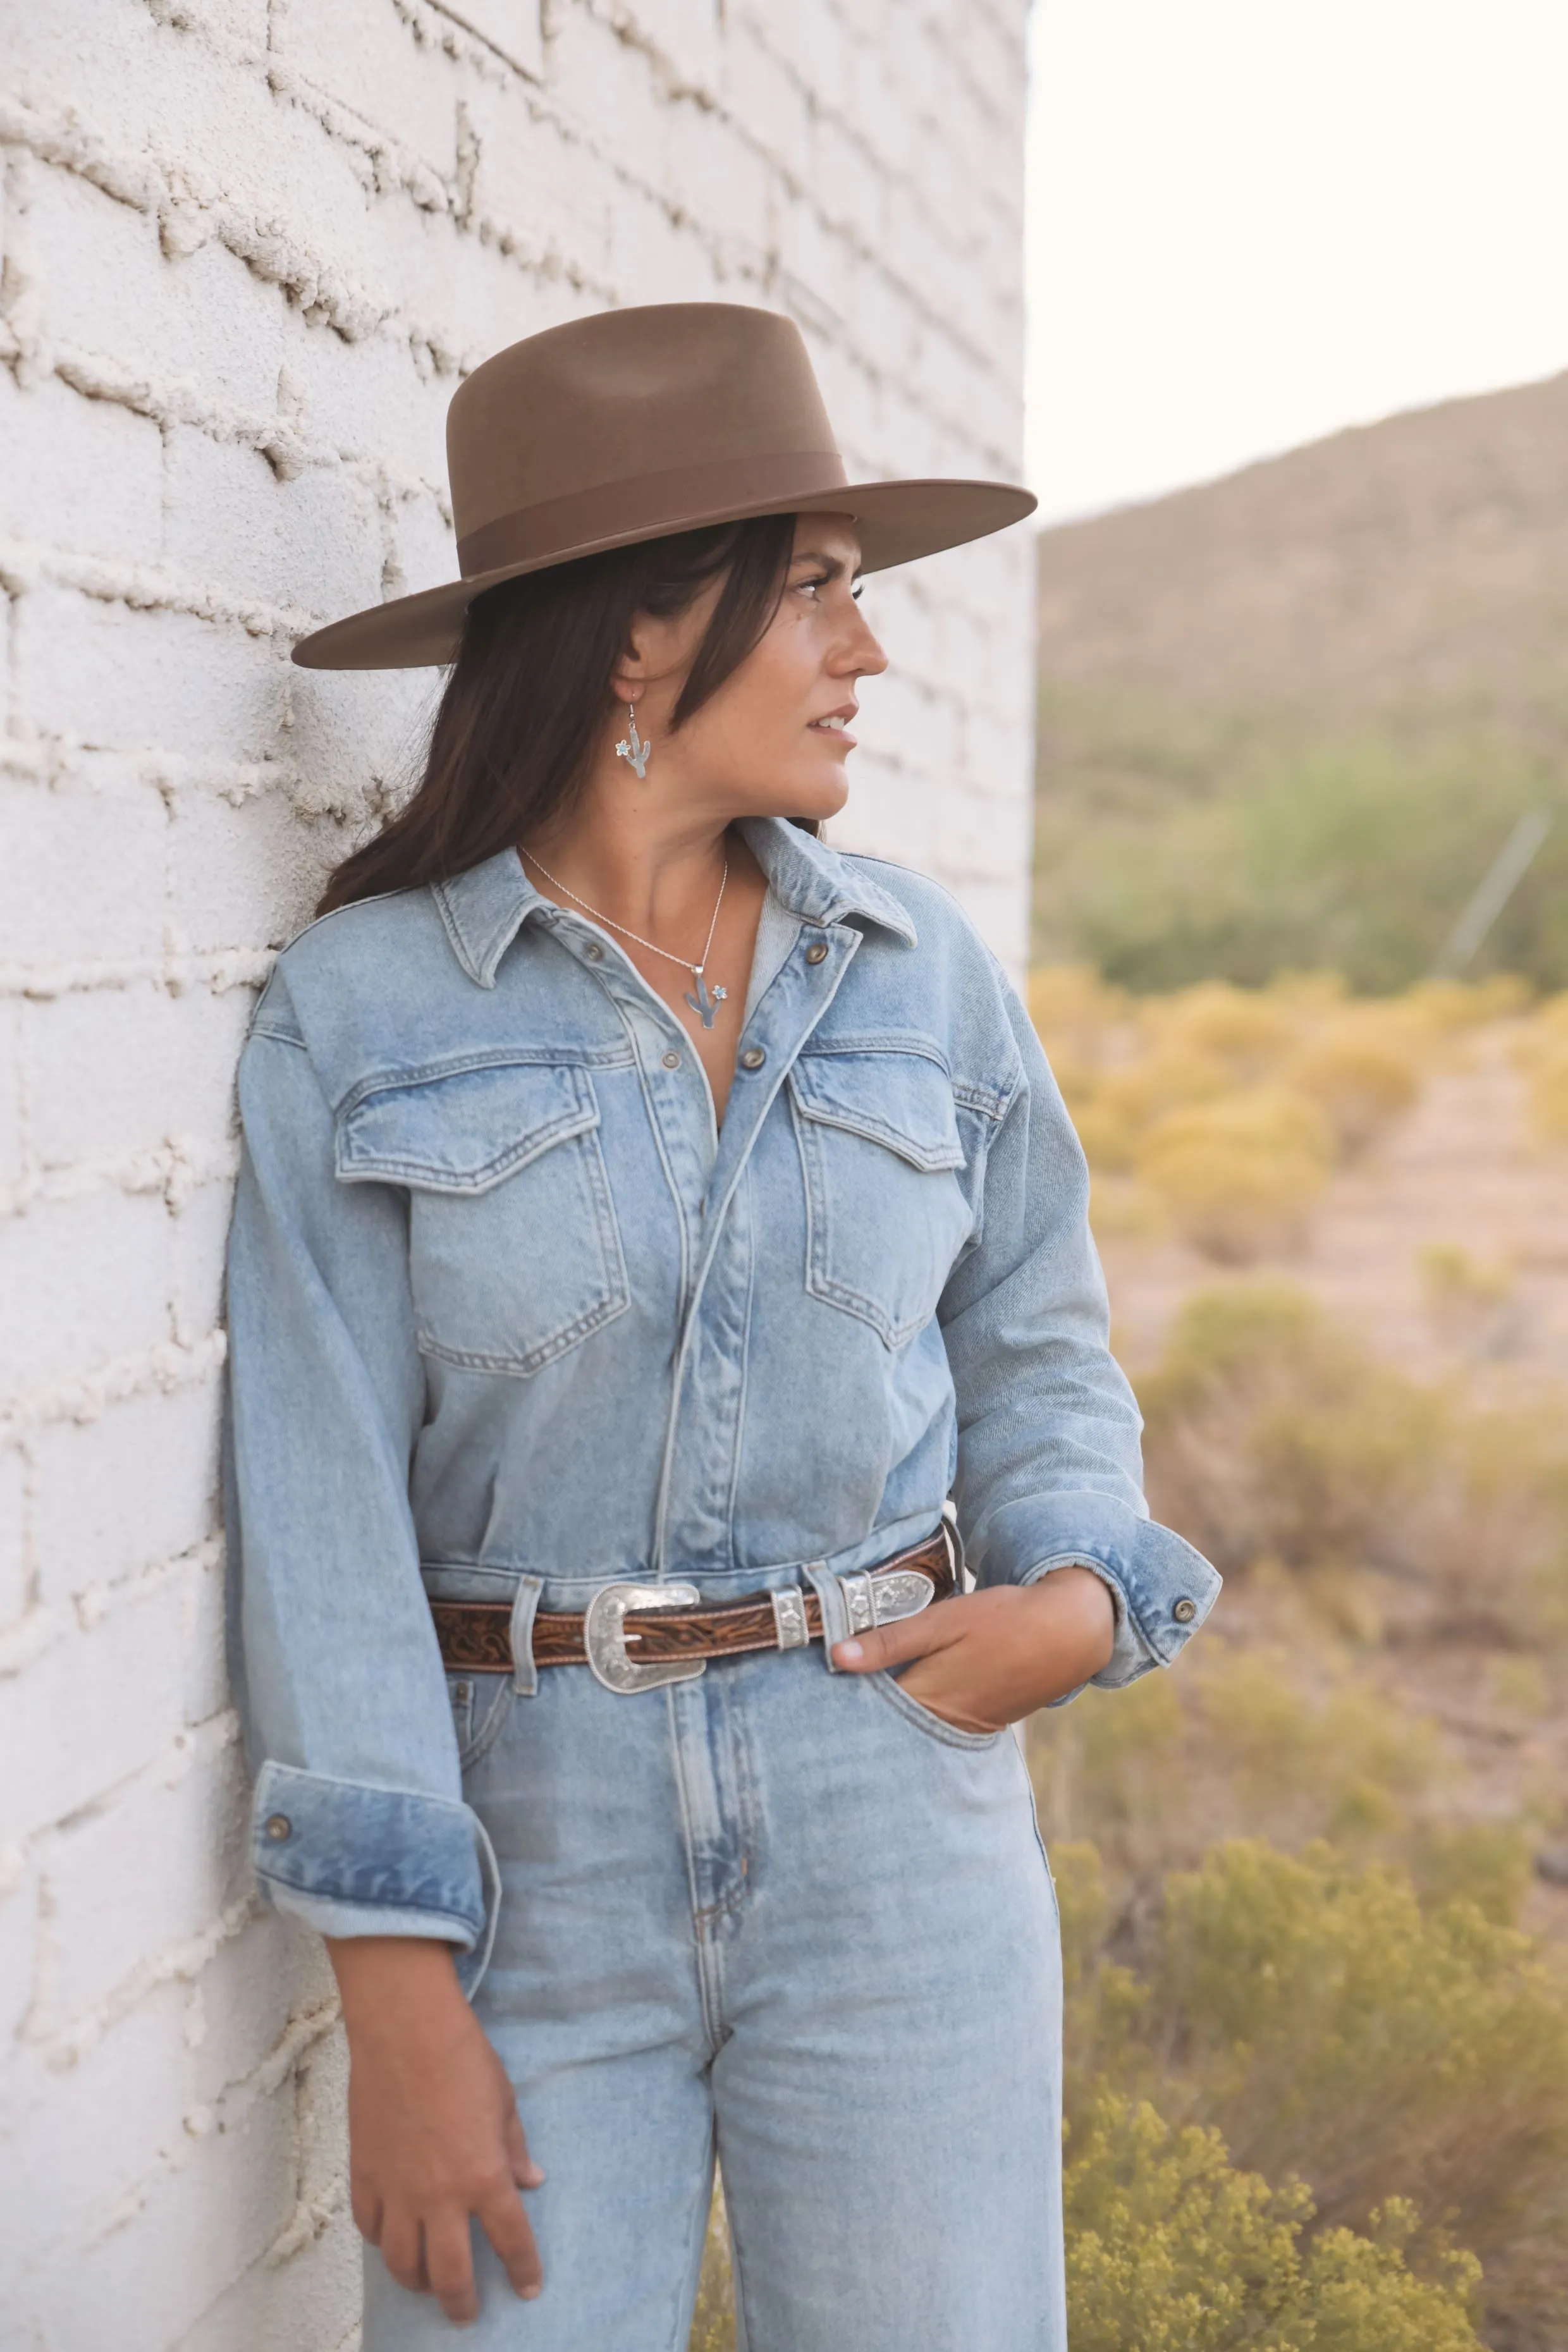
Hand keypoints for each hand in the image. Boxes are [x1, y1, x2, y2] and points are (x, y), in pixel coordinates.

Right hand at [326, 1937, 543, 2326]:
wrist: (406, 2031)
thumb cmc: (463, 2058)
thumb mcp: (505, 2101)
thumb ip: (515, 2149)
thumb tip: (531, 2182)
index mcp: (484, 2177)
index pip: (511, 2241)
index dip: (523, 2270)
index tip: (528, 2289)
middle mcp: (440, 2196)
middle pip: (451, 2274)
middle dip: (462, 2302)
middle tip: (466, 2314)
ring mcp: (398, 2190)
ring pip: (402, 2263)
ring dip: (418, 2282)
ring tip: (427, 2286)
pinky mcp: (366, 2175)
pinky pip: (370, 2228)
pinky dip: (381, 2243)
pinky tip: (391, 2242)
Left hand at [831, 1567, 1116, 1733]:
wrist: (1069, 1633)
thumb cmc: (1003, 1619)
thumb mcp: (944, 1620)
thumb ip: (890, 1640)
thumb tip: (835, 1657)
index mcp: (928, 1697)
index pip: (866, 1713)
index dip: (835, 1704)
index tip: (805, 1697)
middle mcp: (942, 1723)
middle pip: (884, 1727)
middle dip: (854, 1717)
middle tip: (815, 1707)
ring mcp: (961, 1728)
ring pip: (908, 1729)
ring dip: (884, 1718)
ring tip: (847, 1704)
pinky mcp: (977, 1725)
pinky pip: (932, 1725)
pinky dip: (913, 1716)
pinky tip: (897, 1699)